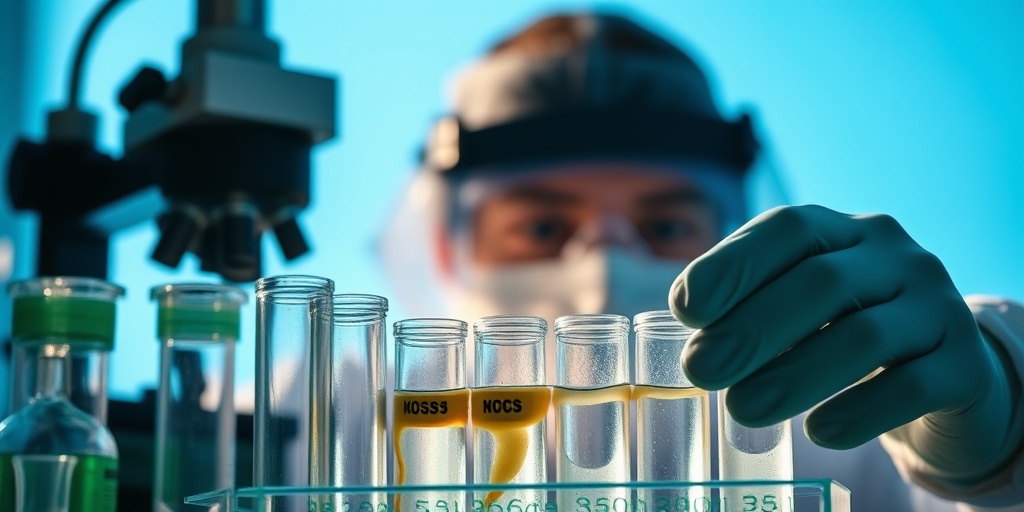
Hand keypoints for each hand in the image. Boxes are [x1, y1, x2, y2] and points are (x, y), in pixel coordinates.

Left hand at [670, 205, 1018, 479]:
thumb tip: (694, 341)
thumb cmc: (845, 332)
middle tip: (702, 369)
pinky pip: (914, 386)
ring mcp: (938, 307)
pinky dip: (861, 410)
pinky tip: (820, 433)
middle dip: (753, 327)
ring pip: (865, 337)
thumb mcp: (802, 307)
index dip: (733, 265)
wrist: (944, 373)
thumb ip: (753, 310)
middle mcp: (896, 257)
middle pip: (822, 282)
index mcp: (843, 232)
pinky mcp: (965, 365)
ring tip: (742, 409)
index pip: (788, 228)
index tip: (687, 310)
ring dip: (795, 375)